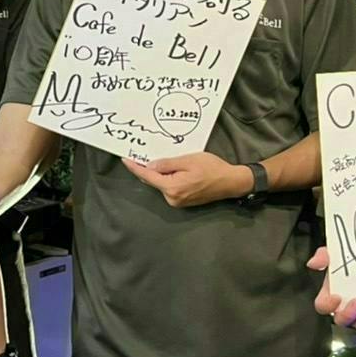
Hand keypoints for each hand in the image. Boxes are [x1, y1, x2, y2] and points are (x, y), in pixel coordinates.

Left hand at [121, 151, 246, 207]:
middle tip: (142, 154)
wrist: (230, 182)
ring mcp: (177, 202)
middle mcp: (172, 198)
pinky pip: (169, 188)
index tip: (125, 159)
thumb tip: (150, 165)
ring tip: (166, 159)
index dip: (135, 167)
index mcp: (172, 188)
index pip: (147, 176)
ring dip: (160, 173)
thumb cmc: (212, 168)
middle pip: (153, 181)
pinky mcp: (182, 201)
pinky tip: (173, 169)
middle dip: (147, 168)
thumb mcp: (188, 160)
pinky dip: (167, 178)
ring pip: (161, 184)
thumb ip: (167, 164)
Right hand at [307, 246, 355, 328]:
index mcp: (331, 292)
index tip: (336, 296)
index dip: (328, 305)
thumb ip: (323, 255)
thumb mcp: (335, 252)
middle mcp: (345, 304)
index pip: (323, 306)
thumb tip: (313, 263)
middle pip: (342, 319)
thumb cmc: (350, 256)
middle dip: (348, 315)